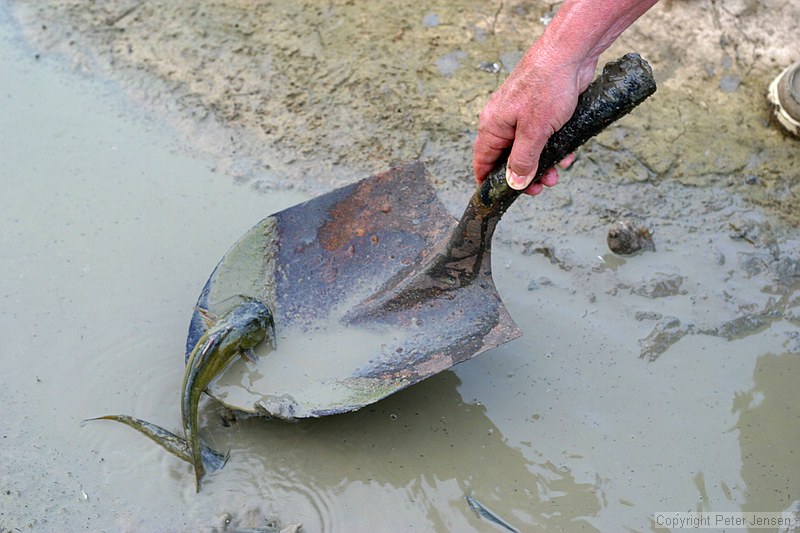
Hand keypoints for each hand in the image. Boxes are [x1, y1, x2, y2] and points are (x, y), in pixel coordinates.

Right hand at [473, 43, 595, 194]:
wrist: (571, 54)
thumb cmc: (547, 86)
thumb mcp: (534, 131)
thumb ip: (522, 160)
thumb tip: (514, 183)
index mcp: (493, 125)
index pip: (482, 160)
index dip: (488, 181)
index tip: (498, 198)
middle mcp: (504, 121)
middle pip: (507, 158)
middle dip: (524, 176)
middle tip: (540, 189)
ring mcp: (523, 115)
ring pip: (528, 149)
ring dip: (542, 165)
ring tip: (556, 175)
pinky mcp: (542, 111)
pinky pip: (543, 137)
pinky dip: (553, 149)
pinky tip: (567, 155)